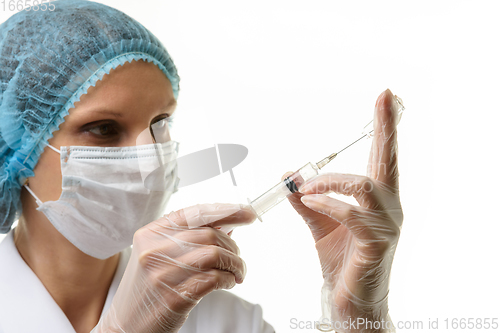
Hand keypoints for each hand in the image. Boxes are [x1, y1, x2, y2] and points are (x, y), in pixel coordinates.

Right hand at [91, 203, 255, 332]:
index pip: (195, 213)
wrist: (126, 324)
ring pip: (216, 255)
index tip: (247, 213)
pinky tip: (227, 283)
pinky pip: (215, 278)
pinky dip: (228, 279)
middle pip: (210, 234)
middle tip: (237, 258)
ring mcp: (164, 273)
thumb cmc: (147, 288)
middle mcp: (155, 250)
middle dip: (232, 247)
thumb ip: (190, 238)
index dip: (226, 210)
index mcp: (151, 233)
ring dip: (235, 263)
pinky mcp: (175, 296)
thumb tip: (228, 226)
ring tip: (236, 272)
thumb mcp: (160, 255)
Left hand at [284, 89, 402, 331]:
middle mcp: (389, 207)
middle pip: (388, 160)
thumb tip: (288, 176)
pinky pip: (352, 214)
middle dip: (385, 127)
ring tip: (304, 189)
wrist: (350, 300)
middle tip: (383, 97)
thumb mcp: (319, 223)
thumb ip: (307, 200)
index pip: (382, 157)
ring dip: (329, 181)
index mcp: (378, 199)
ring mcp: (387, 225)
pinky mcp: (377, 243)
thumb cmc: (341, 260)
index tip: (385, 98)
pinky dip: (327, 203)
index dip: (385, 127)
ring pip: (365, 185)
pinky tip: (309, 202)